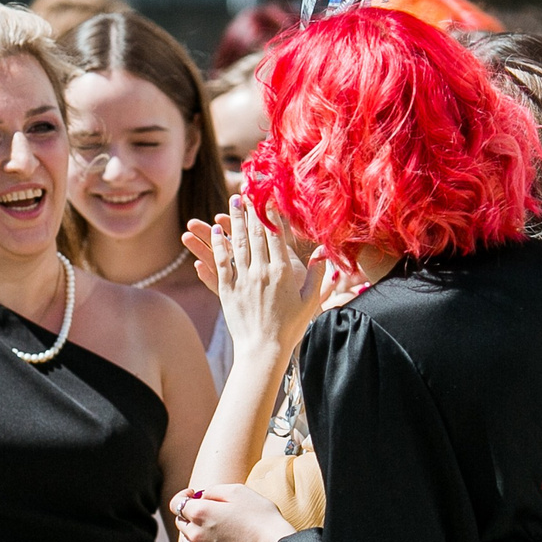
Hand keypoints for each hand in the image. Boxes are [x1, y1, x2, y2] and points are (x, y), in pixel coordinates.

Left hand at [172, 482, 290, 541]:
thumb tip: (200, 497)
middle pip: (181, 521)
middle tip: (211, 510)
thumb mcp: (237, 491)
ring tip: (215, 527)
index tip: (195, 494)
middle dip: (191, 513)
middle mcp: (195, 534)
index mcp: (200, 513)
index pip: (177, 503)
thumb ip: (212, 491)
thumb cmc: (260, 516)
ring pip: (187, 539)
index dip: (184, 496)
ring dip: (195, 531)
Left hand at [183, 198, 325, 358]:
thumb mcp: (311, 301)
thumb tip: (324, 252)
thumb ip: (318, 275)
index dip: (272, 214)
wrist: (264, 350)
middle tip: (247, 191)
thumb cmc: (291, 328)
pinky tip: (217, 229)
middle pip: (255, 234)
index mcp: (282, 272)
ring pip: (238, 243)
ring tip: (232, 202)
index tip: (269, 197)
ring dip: (234, 220)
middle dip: (251, 210)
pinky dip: (219, 243)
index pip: (276, 235)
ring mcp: (243, 280)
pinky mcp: (228, 289)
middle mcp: (261, 272)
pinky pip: (222, 261)